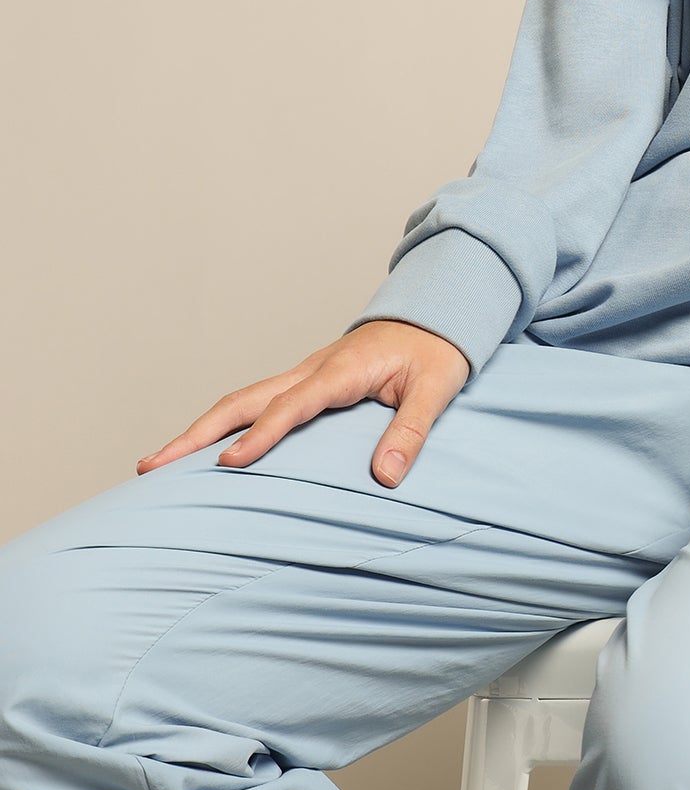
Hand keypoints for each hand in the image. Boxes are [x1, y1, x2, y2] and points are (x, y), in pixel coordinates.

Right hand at [133, 320, 471, 488]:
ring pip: (241, 400)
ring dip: (200, 430)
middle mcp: (312, 369)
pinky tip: (204, 451)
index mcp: (342, 370)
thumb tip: (384, 476)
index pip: (291, 406)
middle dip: (197, 434)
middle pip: (243, 400)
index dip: (260, 436)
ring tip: (157, 465)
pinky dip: (223, 424)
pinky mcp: (305, 382)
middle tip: (151, 467)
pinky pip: (256, 403)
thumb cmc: (438, 351)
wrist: (437, 313)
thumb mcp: (437, 388)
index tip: (228, 464)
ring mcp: (304, 374)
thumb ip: (411, 431)